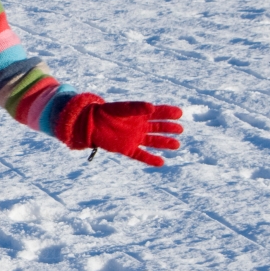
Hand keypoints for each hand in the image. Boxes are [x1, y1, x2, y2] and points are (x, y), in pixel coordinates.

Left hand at [63, 95, 183, 166]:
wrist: (89, 124)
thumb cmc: (105, 112)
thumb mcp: (121, 108)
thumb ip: (135, 108)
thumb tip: (152, 108)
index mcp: (139, 115)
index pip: (158, 113)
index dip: (169, 113)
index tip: (179, 113)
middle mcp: (139, 127)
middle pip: (158, 128)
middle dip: (169, 129)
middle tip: (180, 130)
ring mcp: (134, 138)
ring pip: (153, 142)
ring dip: (164, 143)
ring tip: (177, 145)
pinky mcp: (127, 149)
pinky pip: (141, 155)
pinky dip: (150, 159)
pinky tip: (161, 162)